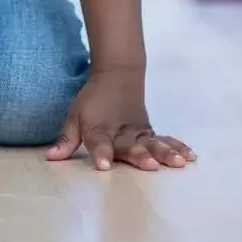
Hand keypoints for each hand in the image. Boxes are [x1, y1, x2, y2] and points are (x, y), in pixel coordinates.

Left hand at [47, 70, 194, 171]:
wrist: (117, 76)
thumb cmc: (93, 102)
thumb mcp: (75, 118)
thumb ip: (66, 140)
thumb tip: (51, 158)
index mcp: (99, 130)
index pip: (99, 143)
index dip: (100, 153)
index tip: (102, 165)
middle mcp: (121, 133)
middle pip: (130, 145)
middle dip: (139, 155)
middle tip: (150, 165)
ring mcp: (139, 132)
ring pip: (153, 143)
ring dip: (165, 152)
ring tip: (177, 162)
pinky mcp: (151, 132)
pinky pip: (166, 140)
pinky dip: (178, 147)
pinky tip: (190, 157)